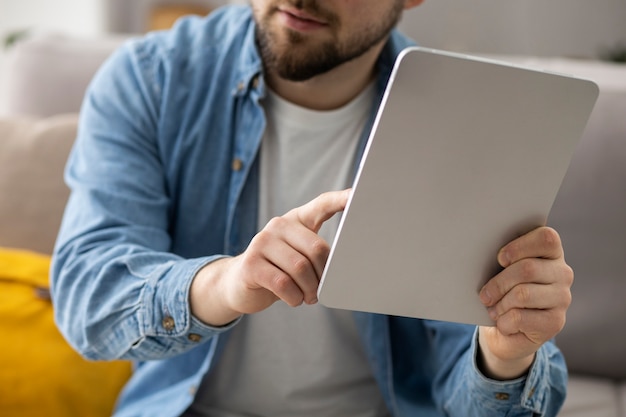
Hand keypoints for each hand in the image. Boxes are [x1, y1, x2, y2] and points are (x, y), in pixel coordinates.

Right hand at [190, 189, 349, 325]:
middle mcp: (278, 225)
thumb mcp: (298, 255)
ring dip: (309, 290)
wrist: (238, 283)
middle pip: (316, 248)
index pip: (321, 204)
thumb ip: (316, 252)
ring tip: (307, 297)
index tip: (357, 195)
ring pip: (300, 268)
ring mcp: (261, 243)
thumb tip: (343, 264)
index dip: (340, 200)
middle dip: (324, 275)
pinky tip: (293, 300)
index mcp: (295, 220)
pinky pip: (283, 284)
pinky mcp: (251, 264)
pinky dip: (294, 298)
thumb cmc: (279, 270)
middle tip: (320, 290)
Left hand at [477, 227, 572, 379]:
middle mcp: (562, 273)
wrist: (506, 330)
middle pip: (528, 269)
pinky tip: (502, 322)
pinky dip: (503, 321)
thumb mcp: (498, 270)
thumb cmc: (501, 291)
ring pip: (522, 294)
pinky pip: (520, 317)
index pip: (546, 239)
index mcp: (550, 253)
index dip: (519, 247)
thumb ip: (500, 258)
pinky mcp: (555, 322)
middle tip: (484, 295)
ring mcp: (562, 298)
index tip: (500, 258)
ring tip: (493, 309)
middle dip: (498, 283)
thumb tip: (480, 251)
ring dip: (500, 304)